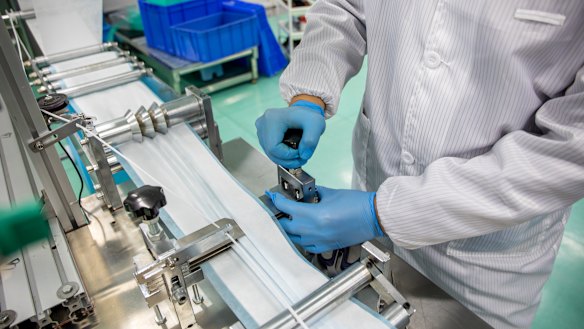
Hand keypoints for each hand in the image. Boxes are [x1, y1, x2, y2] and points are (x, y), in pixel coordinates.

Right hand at [255, 100, 324, 167]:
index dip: (288, 156)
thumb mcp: (316, 124)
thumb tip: (303, 155)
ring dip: (285, 159)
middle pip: (270, 153)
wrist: (303, 110)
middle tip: (302, 158)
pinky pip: (270, 151)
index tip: (301, 153)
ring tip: (298, 155)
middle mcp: (262, 123)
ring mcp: (261, 129)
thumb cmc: (309, 116)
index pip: (274, 148)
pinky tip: (291, 152)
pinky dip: (281, 156)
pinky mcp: (263, 134)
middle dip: (288, 160)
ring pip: (270, 154)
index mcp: (272, 119)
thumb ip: (311, 140)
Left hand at [266, 186, 383, 252]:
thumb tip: (306, 193)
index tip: (272, 196)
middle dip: (280, 217)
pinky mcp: (327, 247)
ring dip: (289, 229)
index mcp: (314, 215)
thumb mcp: (332, 193)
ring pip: (294, 238)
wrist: (374, 217)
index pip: (287, 208)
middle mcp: (314, 231)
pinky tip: (303, 232)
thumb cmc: (356, 204)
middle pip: (286, 226)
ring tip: (289, 220)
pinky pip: (307, 245)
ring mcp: (320, 241)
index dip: (277, 201)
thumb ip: (316, 193)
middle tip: (278, 209)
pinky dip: (301, 239)